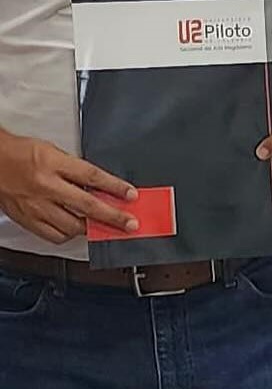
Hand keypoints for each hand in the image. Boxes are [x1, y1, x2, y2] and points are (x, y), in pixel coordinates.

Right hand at [0, 130, 137, 243]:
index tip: (131, 195)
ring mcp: (36, 206)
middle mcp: (46, 187)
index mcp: (54, 164)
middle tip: (130, 223)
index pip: (93, 177)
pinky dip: (68, 235)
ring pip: (71, 226)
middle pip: (87, 205)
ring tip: (105, 226)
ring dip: (92, 228)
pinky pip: (53, 235)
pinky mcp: (27, 220)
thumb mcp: (54, 152)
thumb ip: (76, 169)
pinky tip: (76, 230)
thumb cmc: (22, 154)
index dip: (116, 187)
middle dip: (113, 216)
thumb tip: (101, 185)